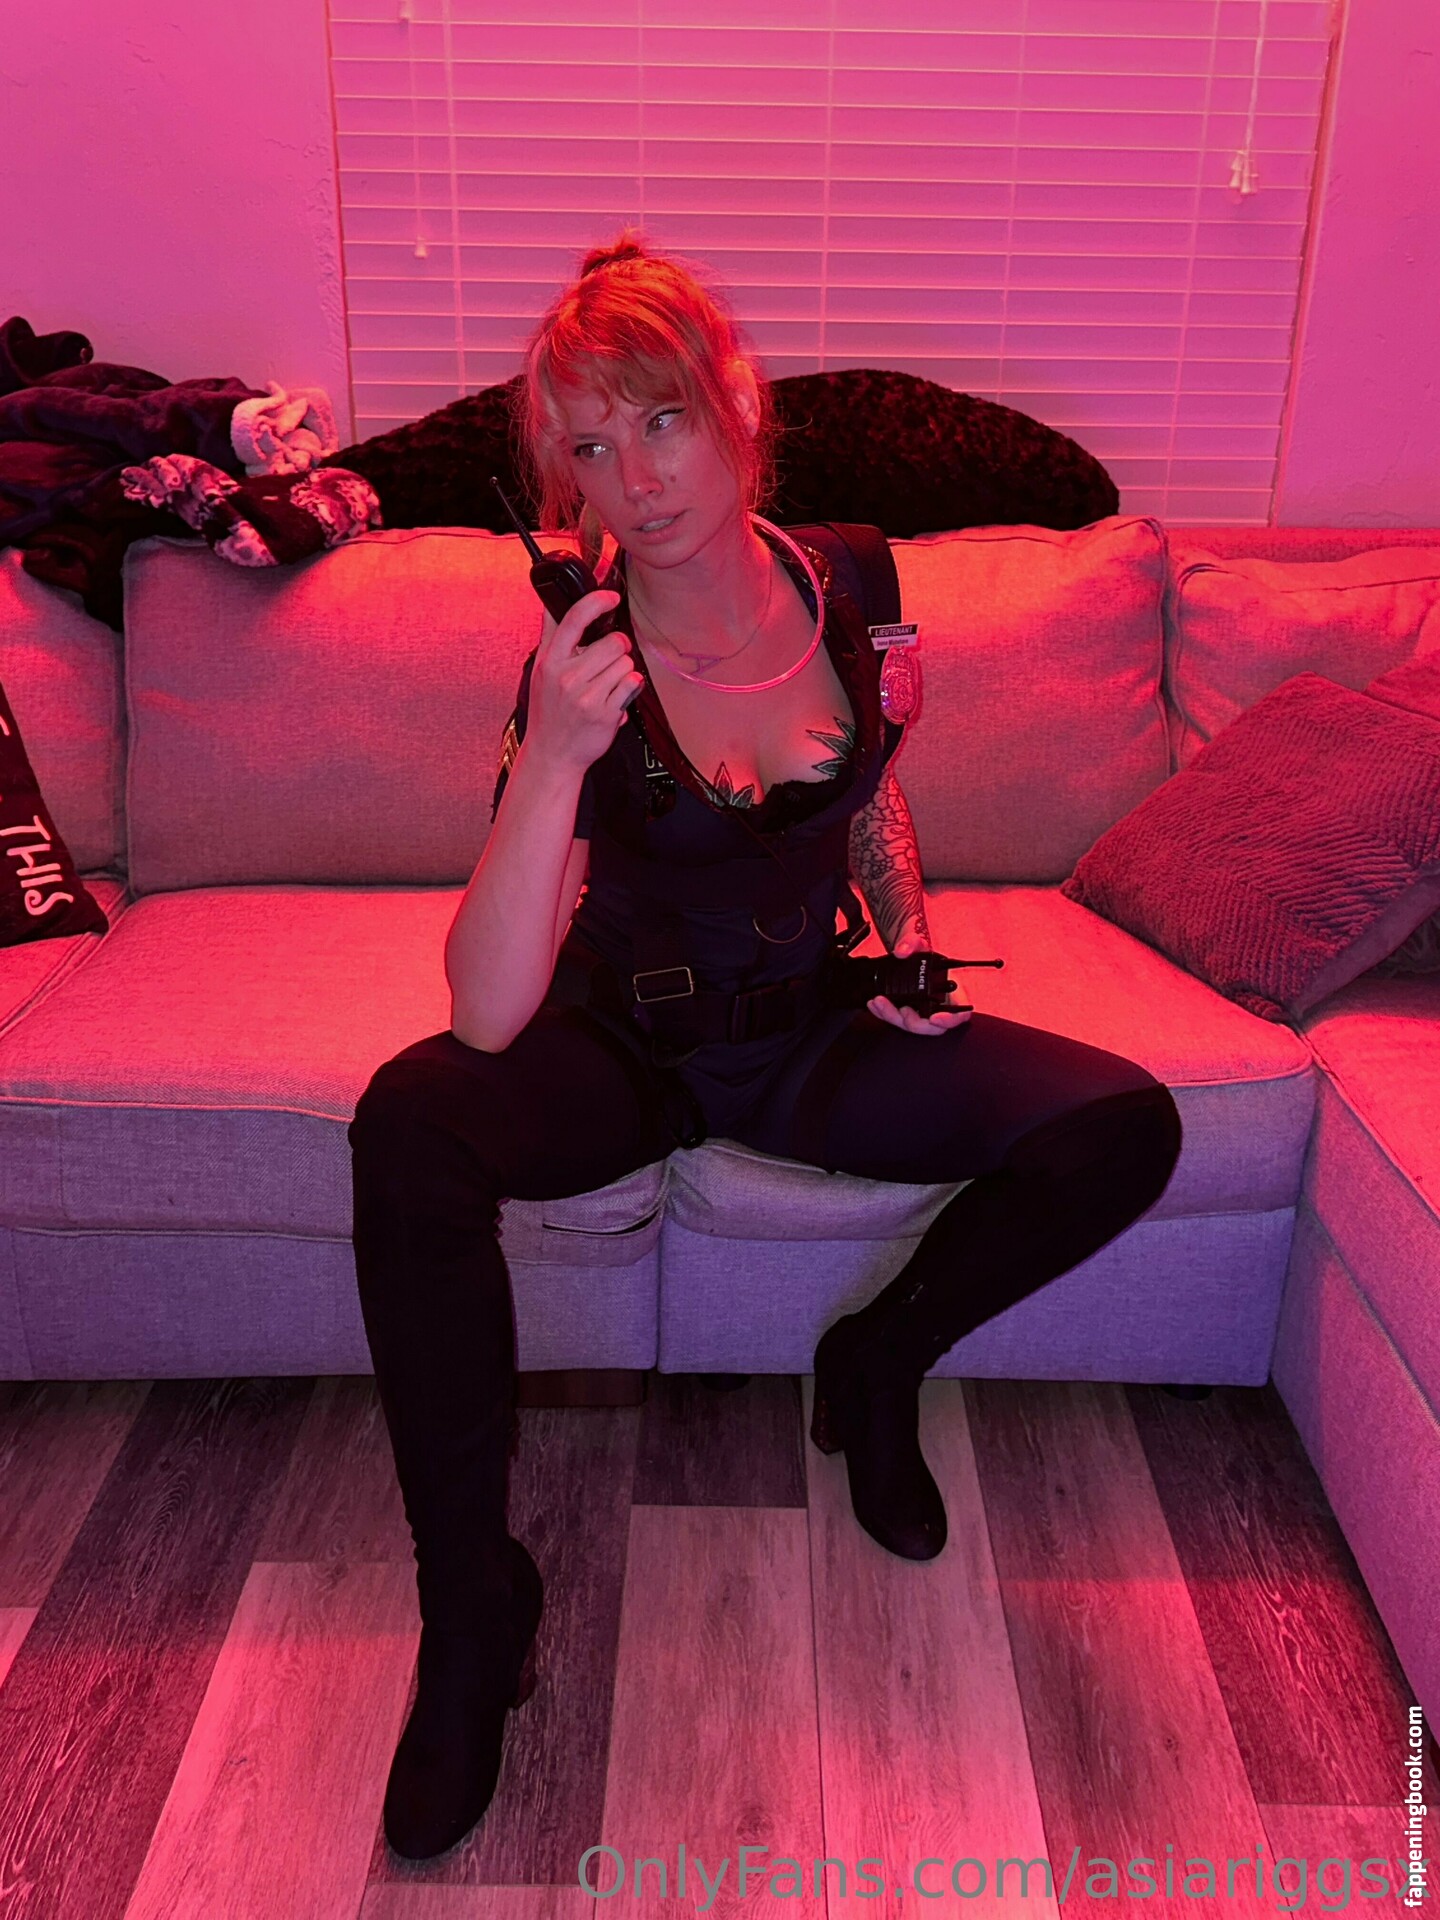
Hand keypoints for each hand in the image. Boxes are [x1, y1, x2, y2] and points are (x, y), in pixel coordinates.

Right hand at [528, 589, 643, 775]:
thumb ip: (552, 639)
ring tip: (607, 685)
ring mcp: (586, 695)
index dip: (596, 601)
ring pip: (626, 663)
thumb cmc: (549, 712)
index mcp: (550, 661)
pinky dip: (630, 688)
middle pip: (613, 641)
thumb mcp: (541, 672)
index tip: (611, 597)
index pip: (573, 618)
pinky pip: (632, 684)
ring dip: (623, 671)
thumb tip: (554, 602)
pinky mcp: (605, 712)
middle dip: (618, 648)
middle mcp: (567, 676)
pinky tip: (616, 697)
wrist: (552, 754)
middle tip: (609, 661)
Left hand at [866, 928, 973, 1036]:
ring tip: (879, 1002)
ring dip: (893, 1016)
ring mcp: (921, 1010)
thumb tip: (902, 951)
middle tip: (901, 1009)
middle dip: (913, 1021)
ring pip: (910, 1024)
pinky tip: (874, 1005)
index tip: (935, 1018)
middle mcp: (937, 1005)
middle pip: (930, 1025)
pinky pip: (896, 1019)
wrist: (906, 954)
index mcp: (951, 991)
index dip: (950, 1019)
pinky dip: (884, 1014)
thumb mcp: (917, 942)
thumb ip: (911, 942)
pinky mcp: (906, 1012)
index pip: (959, 1013)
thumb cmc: (920, 952)